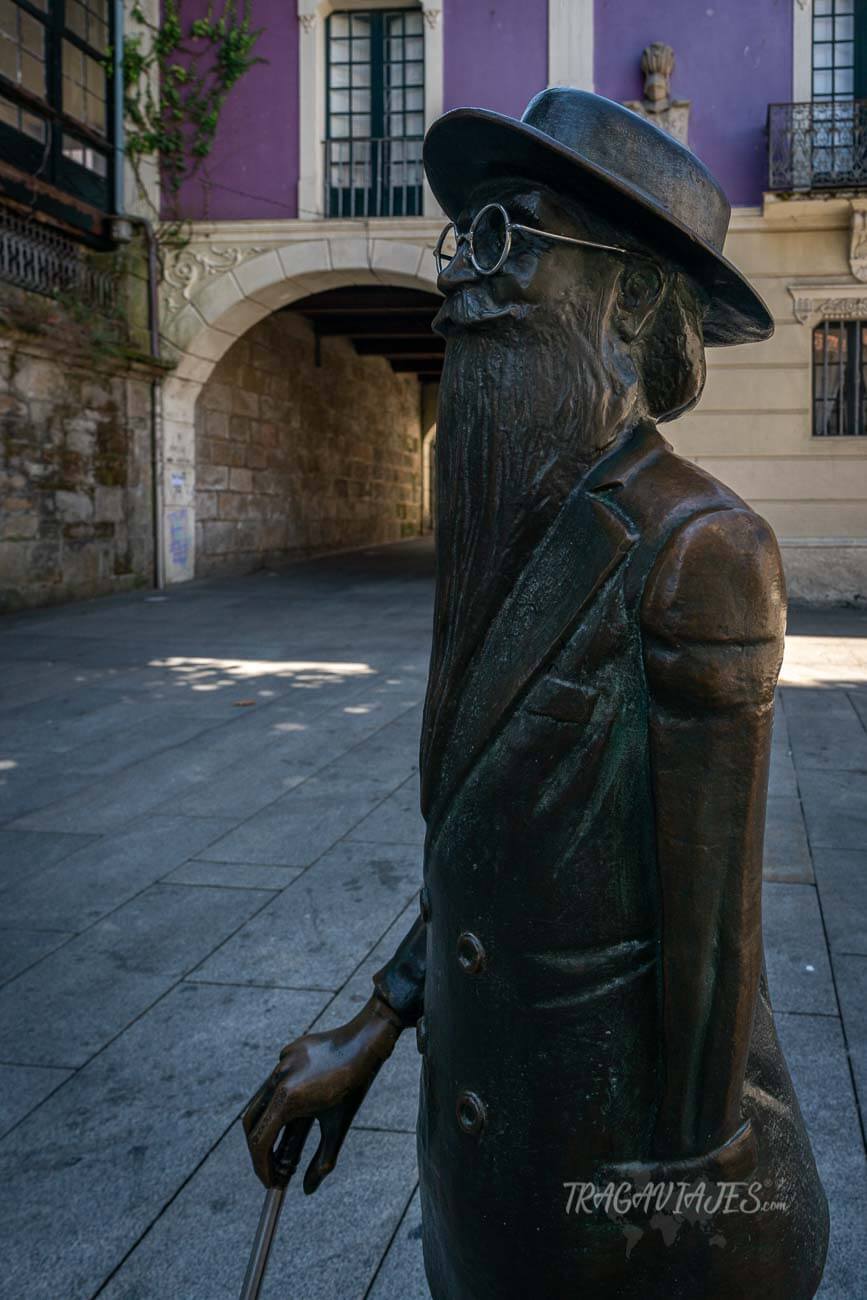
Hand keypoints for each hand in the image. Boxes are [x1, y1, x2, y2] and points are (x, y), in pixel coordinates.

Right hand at [242, 995, 401, 1191]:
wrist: (366, 1039)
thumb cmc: (355, 1085)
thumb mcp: (339, 1126)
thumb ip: (323, 1160)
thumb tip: (308, 1189)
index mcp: (287, 1099)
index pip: (260, 1142)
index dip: (261, 1167)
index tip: (270, 1183)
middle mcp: (277, 1079)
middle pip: (251, 1122)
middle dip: (258, 1149)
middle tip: (272, 1168)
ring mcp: (280, 1062)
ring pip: (262, 1100)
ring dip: (268, 1125)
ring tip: (287, 1144)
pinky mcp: (288, 1051)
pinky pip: (276, 1079)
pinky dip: (280, 1100)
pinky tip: (302, 1107)